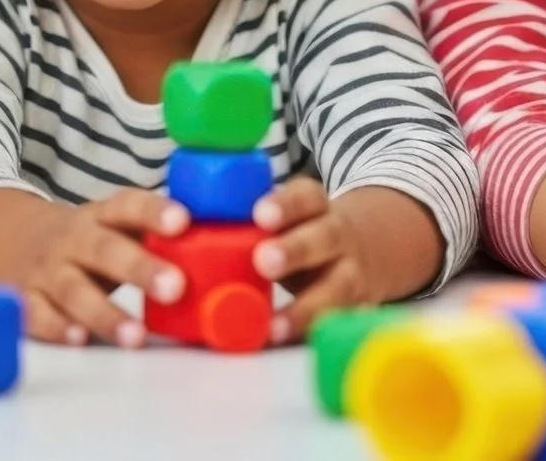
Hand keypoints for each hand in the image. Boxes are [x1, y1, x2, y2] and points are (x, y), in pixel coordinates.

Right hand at [12, 190, 187, 347]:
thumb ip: (154, 235)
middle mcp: (73, 240)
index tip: (183, 221)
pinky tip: (79, 339)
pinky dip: (57, 328)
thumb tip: (229, 247)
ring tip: (135, 335)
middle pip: (104, 250)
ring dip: (104, 313)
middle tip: (175, 286)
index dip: (154, 212)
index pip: (128, 206)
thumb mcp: (112, 226)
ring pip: (73, 289)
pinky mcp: (26, 299)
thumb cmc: (85, 240)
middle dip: (140, 268)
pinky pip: (39, 314)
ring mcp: (47, 270)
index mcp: (101, 216)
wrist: (6, 238)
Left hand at [252, 179, 378, 343]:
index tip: (259, 216)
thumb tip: (179, 225)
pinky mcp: (355, 308)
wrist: (366, 250)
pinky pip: (340, 324)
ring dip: (305, 309)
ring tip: (274, 327)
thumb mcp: (285, 215)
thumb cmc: (302, 232)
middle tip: (263, 261)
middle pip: (324, 237)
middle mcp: (338, 236)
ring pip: (338, 288)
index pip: (304, 197)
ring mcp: (352, 273)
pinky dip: (316, 336)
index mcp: (315, 206)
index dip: (284, 206)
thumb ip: (244, 219)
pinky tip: (292, 347)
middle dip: (294, 250)